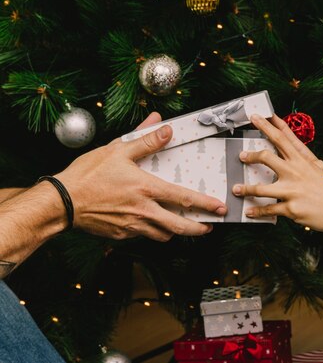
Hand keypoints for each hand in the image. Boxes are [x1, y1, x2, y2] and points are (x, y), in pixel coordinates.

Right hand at [56, 112, 226, 240]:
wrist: (61, 202)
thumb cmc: (87, 175)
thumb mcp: (118, 150)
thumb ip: (145, 140)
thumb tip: (165, 127)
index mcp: (146, 189)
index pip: (185, 199)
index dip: (206, 205)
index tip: (220, 208)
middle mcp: (144, 211)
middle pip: (180, 227)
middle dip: (199, 228)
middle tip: (209, 226)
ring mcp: (132, 226)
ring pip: (163, 235)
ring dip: (175, 231)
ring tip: (181, 224)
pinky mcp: (121, 235)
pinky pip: (143, 236)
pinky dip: (151, 231)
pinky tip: (150, 222)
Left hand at [232, 114, 322, 233]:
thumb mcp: (321, 170)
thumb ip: (310, 162)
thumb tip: (306, 157)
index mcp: (302, 161)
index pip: (283, 138)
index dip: (268, 125)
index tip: (256, 116)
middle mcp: (296, 172)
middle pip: (267, 157)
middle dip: (251, 155)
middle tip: (241, 155)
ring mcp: (292, 191)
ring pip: (261, 187)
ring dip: (246, 189)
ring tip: (236, 189)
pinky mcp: (291, 208)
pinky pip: (268, 209)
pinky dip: (257, 211)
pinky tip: (250, 212)